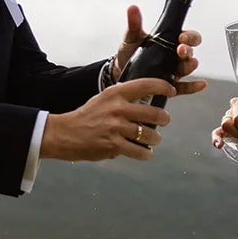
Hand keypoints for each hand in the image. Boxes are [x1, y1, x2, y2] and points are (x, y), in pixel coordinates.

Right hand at [41, 78, 175, 161]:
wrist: (65, 134)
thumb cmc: (88, 116)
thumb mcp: (104, 98)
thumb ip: (124, 97)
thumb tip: (148, 99)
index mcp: (116, 93)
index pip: (147, 85)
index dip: (164, 87)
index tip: (171, 91)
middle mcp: (118, 108)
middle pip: (155, 114)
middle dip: (164, 119)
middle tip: (164, 121)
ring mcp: (116, 127)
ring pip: (150, 135)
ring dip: (155, 139)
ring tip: (153, 139)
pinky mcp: (113, 145)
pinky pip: (139, 151)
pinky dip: (146, 154)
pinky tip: (145, 152)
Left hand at [108, 7, 206, 96]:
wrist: (120, 72)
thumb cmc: (129, 53)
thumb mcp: (132, 37)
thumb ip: (134, 23)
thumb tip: (132, 8)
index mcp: (169, 42)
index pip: (188, 37)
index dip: (189, 36)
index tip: (181, 37)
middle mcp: (174, 56)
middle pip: (189, 52)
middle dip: (188, 51)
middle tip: (180, 50)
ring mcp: (173, 71)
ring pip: (187, 68)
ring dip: (190, 66)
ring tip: (188, 65)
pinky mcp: (169, 85)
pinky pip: (184, 87)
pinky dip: (193, 87)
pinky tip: (200, 85)